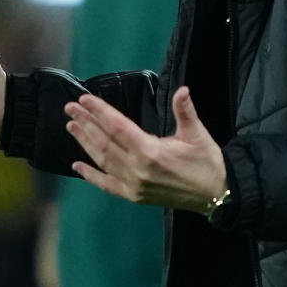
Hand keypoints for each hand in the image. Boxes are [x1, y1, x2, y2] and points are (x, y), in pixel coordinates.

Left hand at [65, 86, 226, 212]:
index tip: (85, 100)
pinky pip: (107, 185)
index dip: (100, 112)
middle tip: (70, 108)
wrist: (215, 194)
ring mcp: (133, 185)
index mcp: (151, 152)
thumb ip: (185, 111)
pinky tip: (76, 166)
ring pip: (103, 161)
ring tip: (72, 127)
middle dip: (86, 123)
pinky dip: (91, 176)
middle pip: (105, 142)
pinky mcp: (134, 196)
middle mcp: (137, 170)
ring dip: (85, 143)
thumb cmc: (206, 162)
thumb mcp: (197, 134)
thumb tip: (182, 90)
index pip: (118, 127)